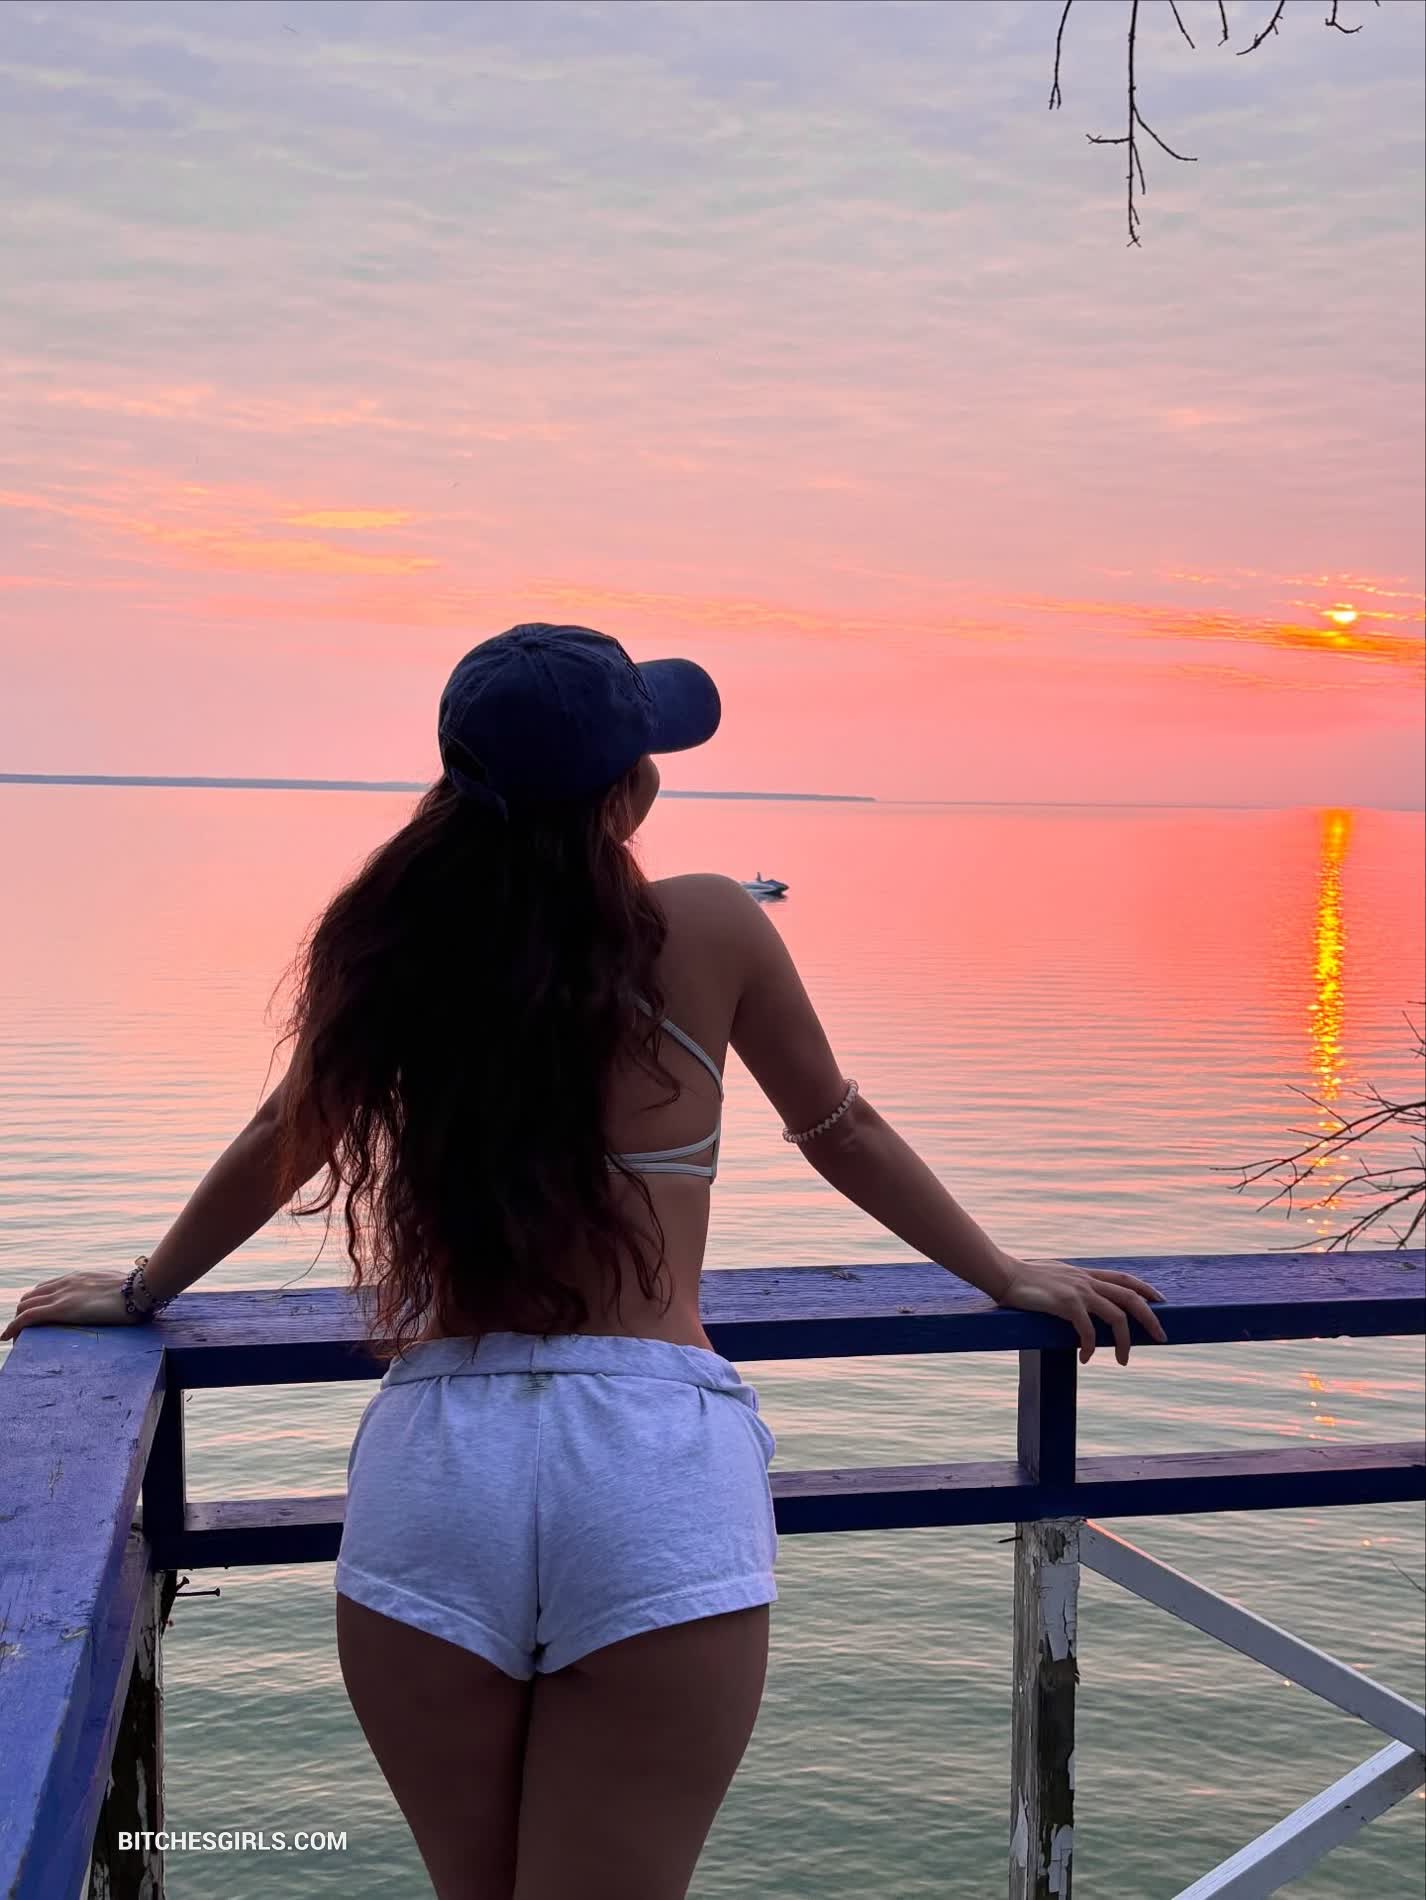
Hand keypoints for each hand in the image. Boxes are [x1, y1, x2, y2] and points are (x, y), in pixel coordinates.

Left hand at [1, 1270, 148, 1340]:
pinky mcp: (63, 1308)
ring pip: (25, 1306)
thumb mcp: (118, 1289)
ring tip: (16, 1339)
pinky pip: (28, 1316)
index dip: (35, 1303)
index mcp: (79, 1278)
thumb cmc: (139, 1290)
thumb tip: (121, 1301)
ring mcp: (64, 1294)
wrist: (143, 1288)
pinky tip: (7, 1338)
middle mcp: (67, 1283)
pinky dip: (13, 1326)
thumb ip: (109, 1292)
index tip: (34, 1318)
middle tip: (23, 1333)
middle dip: (22, 1314)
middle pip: (31, 1297)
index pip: (46, 1288)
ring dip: (17, 1322)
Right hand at [994, 1254, 1166, 1364]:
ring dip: (1125, 1341)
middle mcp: (1086, 1281)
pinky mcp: (1066, 1303)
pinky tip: (1086, 1357)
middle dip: (1150, 1318)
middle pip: (1131, 1297)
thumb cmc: (1023, 1279)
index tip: (1162, 1301)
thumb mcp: (1055, 1277)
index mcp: (1085, 1275)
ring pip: (1117, 1316)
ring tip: (1123, 1361)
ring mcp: (1078, 1291)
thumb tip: (1077, 1302)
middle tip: (1161, 1338)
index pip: (1125, 1279)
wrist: (1003, 1274)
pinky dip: (1090, 1346)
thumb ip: (1070, 1285)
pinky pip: (1088, 1330)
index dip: (1146, 1289)